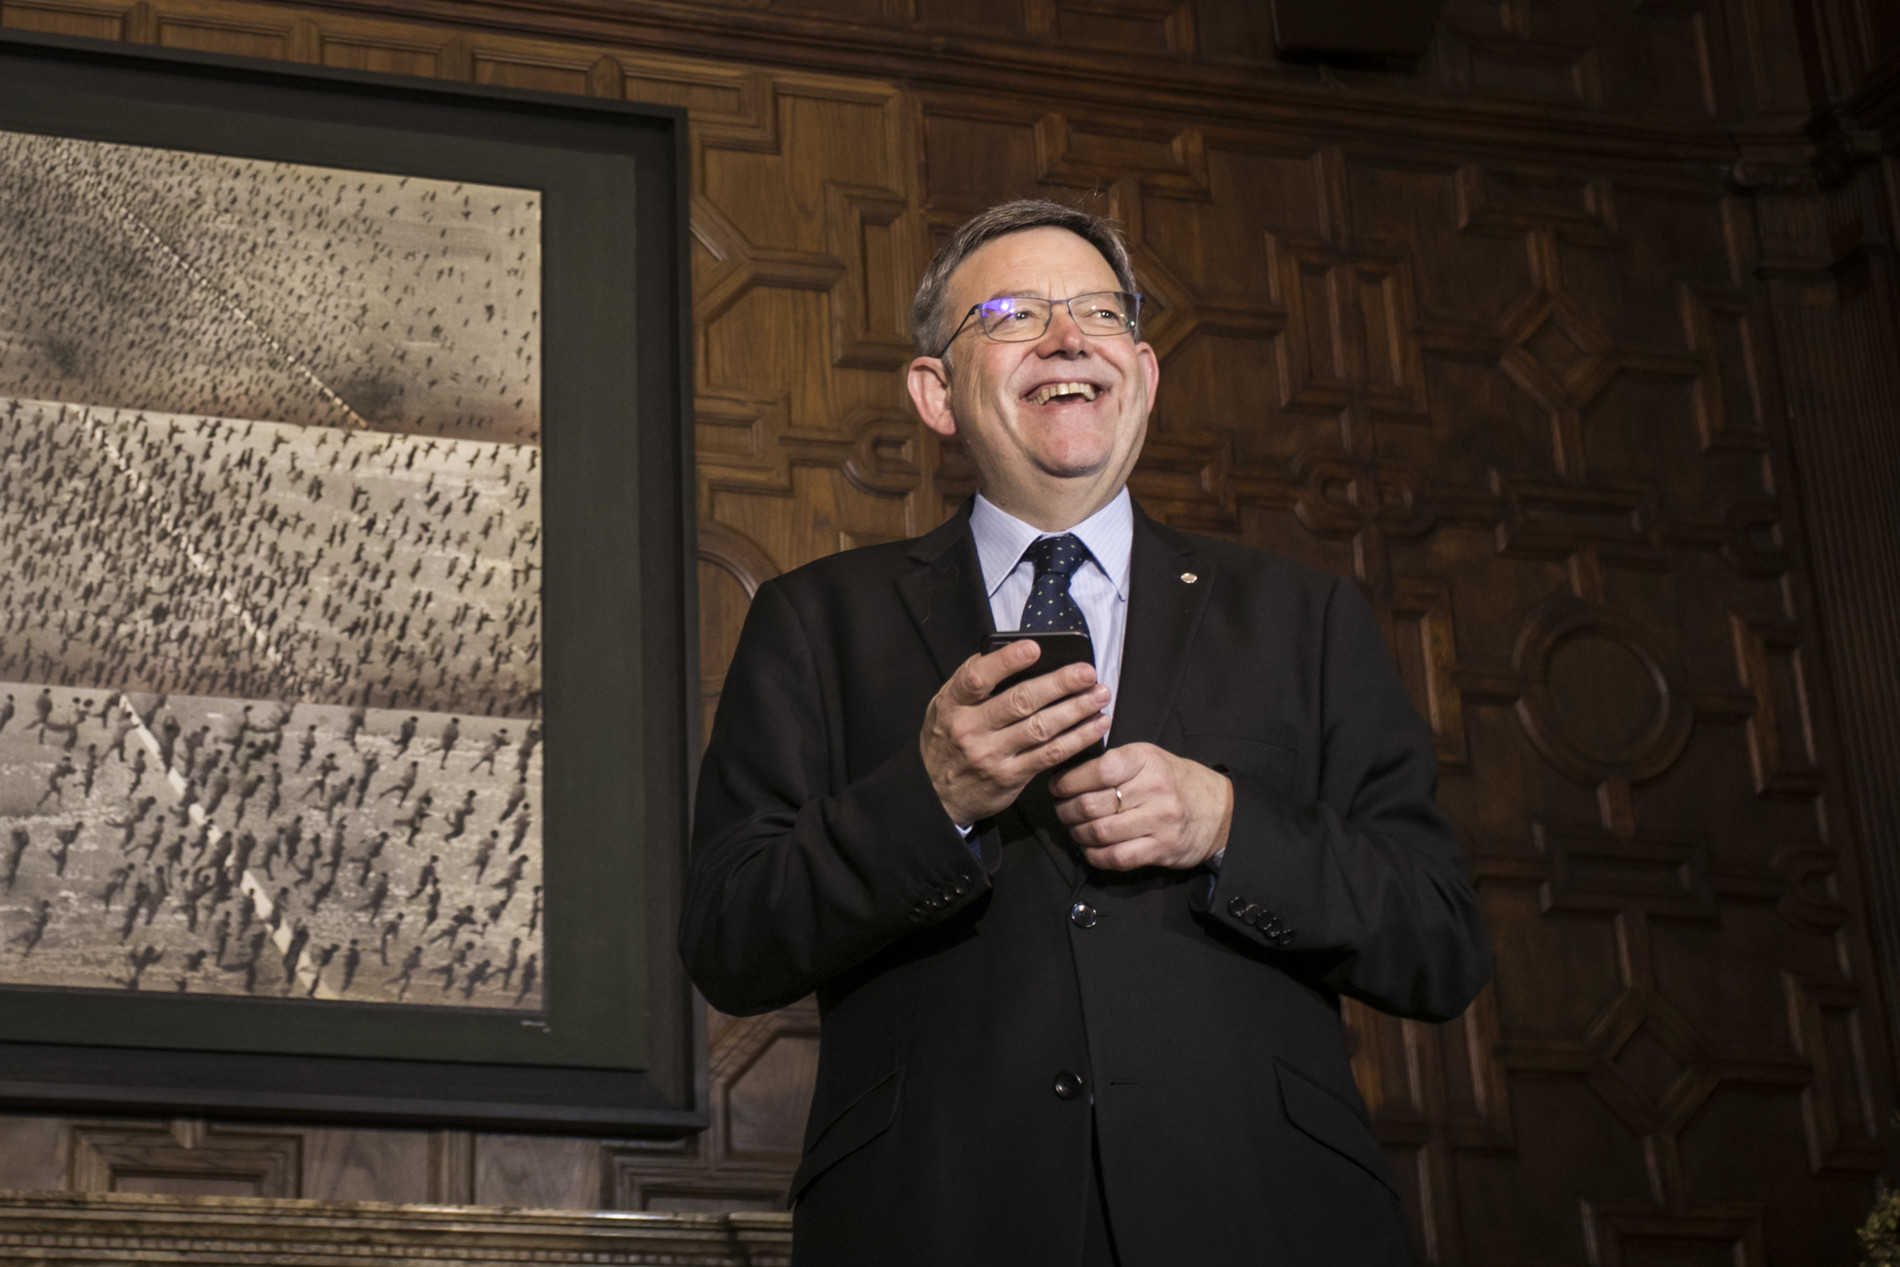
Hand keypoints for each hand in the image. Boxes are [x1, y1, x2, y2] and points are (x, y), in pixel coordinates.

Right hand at [921, 639, 1111, 826]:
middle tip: (1087, 672)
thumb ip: (970, 682)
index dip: (1007, 661)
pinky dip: (1077, 739)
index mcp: (952, 705)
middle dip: (1058, 684)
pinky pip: (1050, 755)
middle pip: (1020, 702)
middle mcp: (970, 729)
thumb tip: (1005, 651)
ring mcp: (991, 755)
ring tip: (1099, 695)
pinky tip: (1095, 725)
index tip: (1035, 647)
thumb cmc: (946, 742)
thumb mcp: (944, 707)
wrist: (935, 797)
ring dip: (1076, 710)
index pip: (977, 678)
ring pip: (1041, 728)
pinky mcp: (1010, 777)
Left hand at [1050, 743, 1231, 870]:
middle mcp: (1154, 789)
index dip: (1069, 781)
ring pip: (1099, 832)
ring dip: (1077, 833)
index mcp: (1147, 760)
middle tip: (1061, 810)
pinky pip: (1116, 857)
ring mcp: (1160, 821)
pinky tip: (1089, 848)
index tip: (1057, 787)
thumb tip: (1066, 772)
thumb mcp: (1149, 758)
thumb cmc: (1173, 780)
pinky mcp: (1162, 849)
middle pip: (1091, 804)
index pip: (1098, 770)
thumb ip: (1115, 762)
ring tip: (1074, 828)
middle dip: (1065, 810)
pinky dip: (1094, 855)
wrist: (1219, 810)